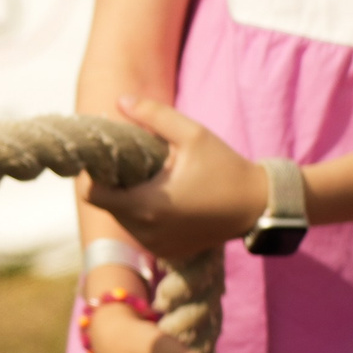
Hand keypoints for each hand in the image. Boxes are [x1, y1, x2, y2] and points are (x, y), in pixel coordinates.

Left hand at [84, 96, 268, 260]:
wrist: (260, 206)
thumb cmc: (226, 167)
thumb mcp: (193, 134)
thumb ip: (154, 115)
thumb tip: (119, 100)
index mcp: (146, 205)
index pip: (92, 195)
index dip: (94, 175)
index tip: (109, 159)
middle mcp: (146, 231)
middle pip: (106, 206)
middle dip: (113, 185)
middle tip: (132, 164)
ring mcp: (156, 246)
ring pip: (122, 220)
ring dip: (128, 201)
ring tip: (151, 180)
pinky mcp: (167, 252)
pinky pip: (141, 232)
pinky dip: (144, 216)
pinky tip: (164, 198)